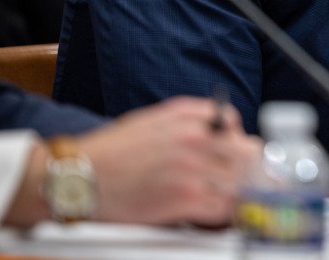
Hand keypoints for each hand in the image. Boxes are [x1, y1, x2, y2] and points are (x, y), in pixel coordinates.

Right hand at [80, 96, 261, 226]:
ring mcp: (192, 167)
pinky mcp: (184, 198)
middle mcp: (195, 137)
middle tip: (246, 181)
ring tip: (231, 200)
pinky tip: (216, 214)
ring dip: (241, 193)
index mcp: (188, 116)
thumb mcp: (155, 119)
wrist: (79, 177)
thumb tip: (224, 130)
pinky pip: (224, 207)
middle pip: (248, 153)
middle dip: (249, 168)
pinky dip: (225, 214)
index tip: (239, 156)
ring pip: (241, 181)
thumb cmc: (113, 151)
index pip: (235, 123)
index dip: (238, 142)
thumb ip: (192, 120)